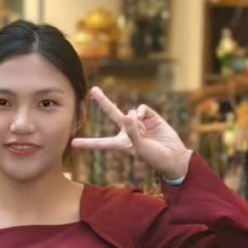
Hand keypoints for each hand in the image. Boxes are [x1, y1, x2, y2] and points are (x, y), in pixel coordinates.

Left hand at [72, 87, 191, 180]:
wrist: (174, 156)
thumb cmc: (155, 158)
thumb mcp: (141, 149)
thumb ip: (133, 133)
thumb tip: (127, 115)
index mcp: (120, 143)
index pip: (101, 143)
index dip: (88, 143)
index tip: (73, 143)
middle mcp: (127, 131)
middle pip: (112, 113)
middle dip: (103, 101)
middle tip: (93, 90)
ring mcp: (138, 122)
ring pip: (128, 112)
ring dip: (135, 121)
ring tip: (144, 133)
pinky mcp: (149, 116)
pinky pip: (140, 109)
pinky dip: (141, 114)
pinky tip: (146, 122)